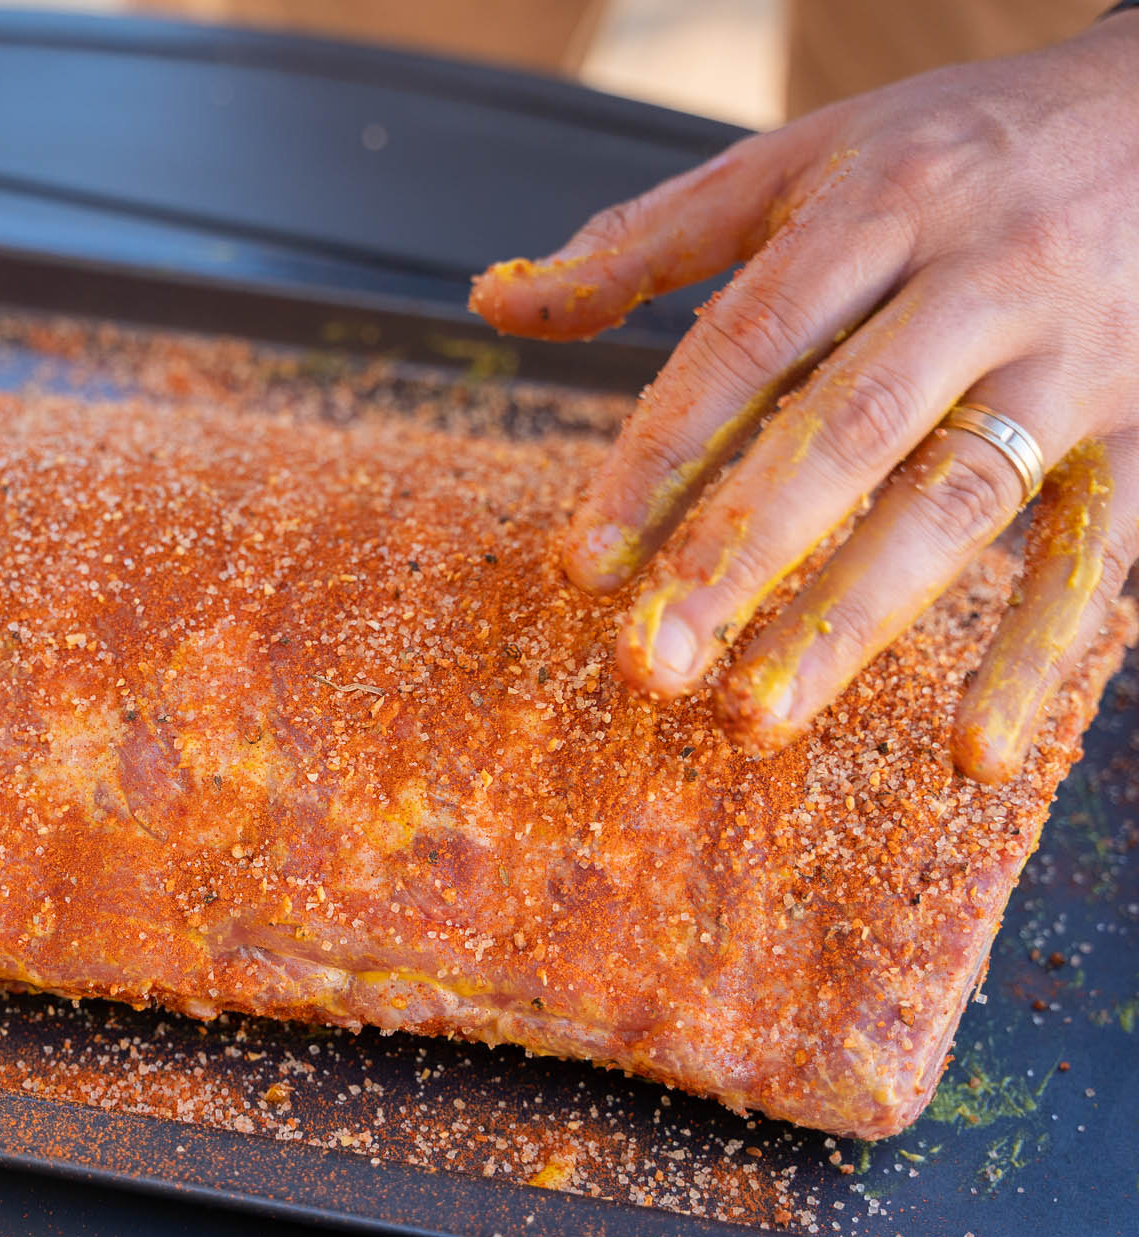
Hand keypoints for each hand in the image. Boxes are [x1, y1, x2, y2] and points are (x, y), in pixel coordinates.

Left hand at [471, 14, 1138, 783]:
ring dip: (857, 615)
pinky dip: (1041, 655)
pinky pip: (1100, 553)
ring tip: (757, 715)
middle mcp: (983, 277)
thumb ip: (644, 240)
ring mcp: (1078, 356)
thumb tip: (493, 309)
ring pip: (959, 496)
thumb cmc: (952, 149)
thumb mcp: (800, 160)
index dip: (660, 455)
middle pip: (846, 427)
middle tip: (652, 666)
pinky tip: (973, 752)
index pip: (749, 341)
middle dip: (741, 553)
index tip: (583, 564)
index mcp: (878, 204)